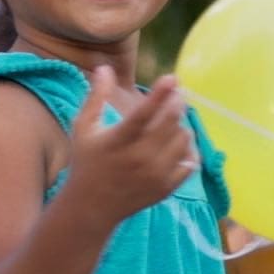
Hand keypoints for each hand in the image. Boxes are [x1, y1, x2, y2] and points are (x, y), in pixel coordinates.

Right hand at [64, 67, 195, 223]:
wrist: (92, 207)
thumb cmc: (86, 162)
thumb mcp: (83, 128)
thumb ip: (96, 97)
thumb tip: (105, 67)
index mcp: (118, 141)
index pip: (144, 114)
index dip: (160, 94)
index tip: (172, 77)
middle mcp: (139, 158)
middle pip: (171, 122)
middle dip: (178, 102)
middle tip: (177, 94)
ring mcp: (155, 175)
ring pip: (184, 139)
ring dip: (182, 123)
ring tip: (173, 118)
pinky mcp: (166, 188)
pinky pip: (191, 161)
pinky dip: (189, 148)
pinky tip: (179, 141)